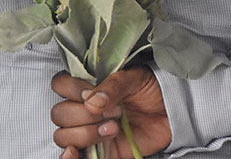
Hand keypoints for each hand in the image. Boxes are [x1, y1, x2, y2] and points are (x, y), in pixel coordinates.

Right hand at [51, 67, 170, 158]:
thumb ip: (112, 86)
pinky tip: (75, 153)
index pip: (60, 84)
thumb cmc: (149, 89)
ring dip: (86, 133)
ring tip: (113, 129)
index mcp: (85, 85)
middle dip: (84, 114)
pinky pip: (74, 158)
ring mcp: (88, 130)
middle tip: (113, 112)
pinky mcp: (98, 151)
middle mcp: (82, 108)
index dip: (72, 90)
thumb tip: (91, 101)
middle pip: (59, 113)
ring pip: (63, 135)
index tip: (92, 93)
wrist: (171, 112)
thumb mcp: (133, 78)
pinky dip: (68, 158)